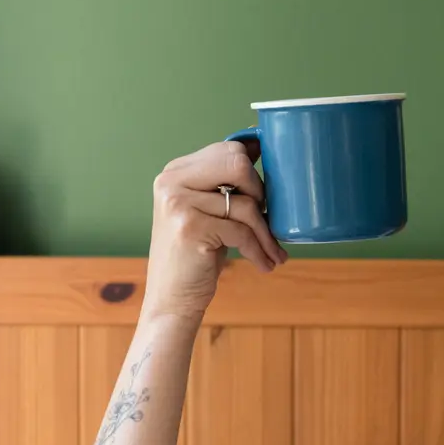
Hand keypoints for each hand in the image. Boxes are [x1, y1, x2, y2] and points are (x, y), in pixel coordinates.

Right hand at [140, 141, 288, 326]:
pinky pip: (242, 231)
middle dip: (261, 194)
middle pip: (238, 164)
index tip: (263, 196)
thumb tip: (259, 146)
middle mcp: (171, 182)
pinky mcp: (190, 228)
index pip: (229, 149)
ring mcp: (178, 204)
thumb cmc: (196, 254)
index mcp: (176, 171)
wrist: (171, 299)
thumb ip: (224, 182)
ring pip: (245, 204)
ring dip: (266, 233)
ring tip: (272, 251)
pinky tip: (265, 263)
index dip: (254, 171)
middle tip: (265, 220)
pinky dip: (259, 250)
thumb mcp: (207, 211)